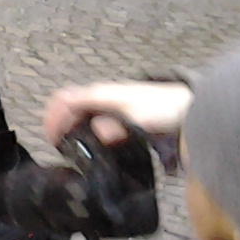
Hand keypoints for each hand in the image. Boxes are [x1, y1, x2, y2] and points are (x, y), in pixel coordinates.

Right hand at [41, 81, 191, 145]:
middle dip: (59, 122)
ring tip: (71, 145)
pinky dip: (84, 126)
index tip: (51, 139)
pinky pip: (92, 115)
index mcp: (100, 94)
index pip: (64, 100)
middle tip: (58, 145)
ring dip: (71, 125)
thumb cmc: (165, 108)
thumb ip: (118, 125)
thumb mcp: (140, 118)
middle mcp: (101, 95)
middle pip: (69, 104)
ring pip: (80, 110)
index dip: (52, 118)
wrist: (188, 104)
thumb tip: (101, 131)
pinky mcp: (118, 110)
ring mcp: (109, 101)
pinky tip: (92, 140)